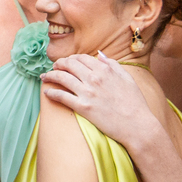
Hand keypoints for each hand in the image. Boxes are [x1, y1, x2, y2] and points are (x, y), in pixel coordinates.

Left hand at [41, 52, 157, 149]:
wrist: (137, 125)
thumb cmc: (134, 103)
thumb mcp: (127, 78)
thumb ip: (113, 65)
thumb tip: (100, 56)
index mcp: (104, 69)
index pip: (81, 58)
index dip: (71, 58)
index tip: (67, 62)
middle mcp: (94, 78)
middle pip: (69, 65)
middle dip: (58, 64)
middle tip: (54, 67)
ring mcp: (87, 92)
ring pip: (62, 78)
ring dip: (50, 76)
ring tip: (45, 77)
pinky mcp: (83, 107)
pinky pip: (61, 97)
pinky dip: (51, 93)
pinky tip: (46, 93)